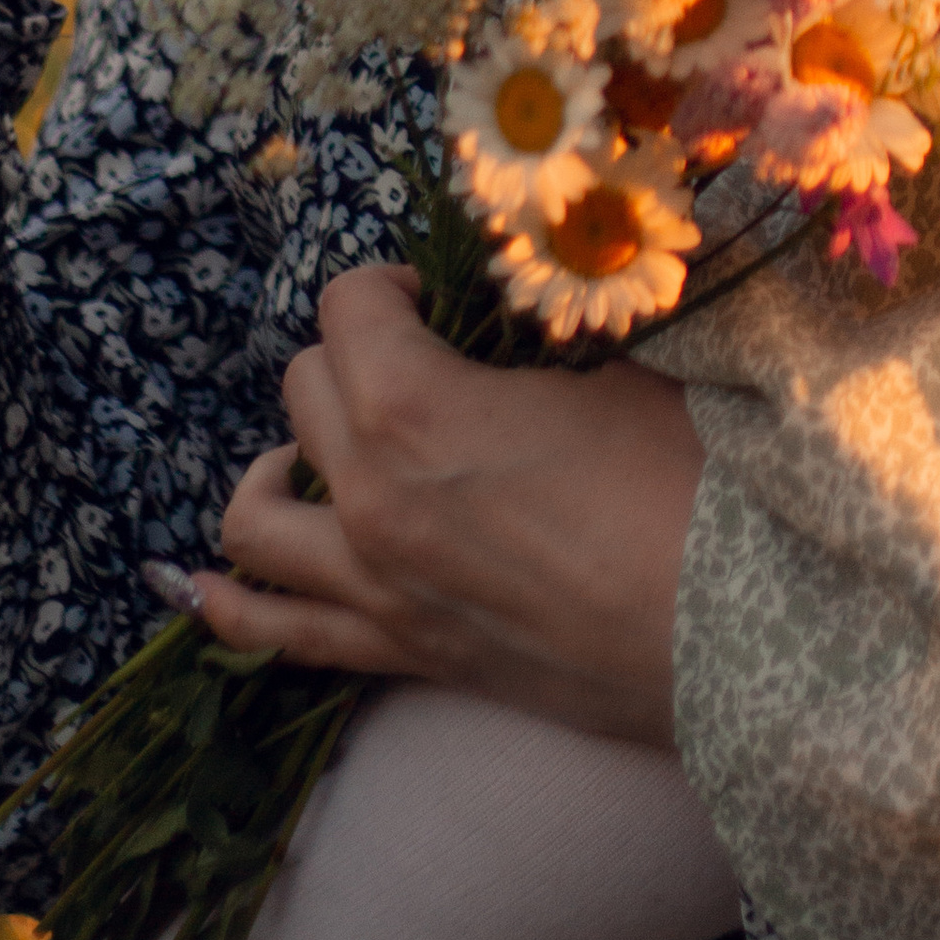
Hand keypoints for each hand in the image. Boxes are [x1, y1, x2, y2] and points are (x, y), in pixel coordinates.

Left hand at [195, 267, 703, 748]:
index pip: (346, 307)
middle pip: (302, 393)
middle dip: (352, 358)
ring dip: (280, 467)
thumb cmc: (689, 485)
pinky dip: (231, 604)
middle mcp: (371, 498)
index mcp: (417, 408)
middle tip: (420, 358)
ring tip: (324, 453)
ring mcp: (376, 588)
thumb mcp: (620, 370)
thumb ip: (542, 335)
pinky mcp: (400, 655)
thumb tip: (518, 307)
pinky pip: (276, 635)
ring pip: (253, 515)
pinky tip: (206, 584)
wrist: (733, 634)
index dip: (389, 285)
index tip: (438, 297)